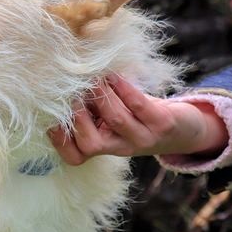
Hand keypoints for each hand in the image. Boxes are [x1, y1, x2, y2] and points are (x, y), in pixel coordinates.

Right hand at [48, 76, 228, 164]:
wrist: (181, 129)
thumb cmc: (134, 117)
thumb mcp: (107, 118)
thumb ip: (87, 109)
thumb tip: (59, 87)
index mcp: (102, 149)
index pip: (75, 156)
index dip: (59, 140)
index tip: (50, 118)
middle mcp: (119, 149)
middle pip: (90, 144)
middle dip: (77, 115)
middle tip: (70, 91)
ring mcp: (142, 139)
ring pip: (115, 119)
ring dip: (100, 95)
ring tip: (92, 76)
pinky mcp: (162, 124)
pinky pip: (139, 106)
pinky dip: (123, 88)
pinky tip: (113, 75)